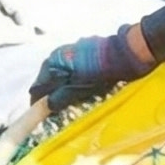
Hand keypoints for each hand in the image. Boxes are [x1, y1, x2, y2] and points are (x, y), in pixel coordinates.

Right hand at [29, 27, 152, 110]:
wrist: (126, 52)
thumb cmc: (101, 73)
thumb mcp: (78, 89)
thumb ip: (59, 98)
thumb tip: (44, 107)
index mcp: (53, 63)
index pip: (38, 87)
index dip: (38, 102)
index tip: (40, 115)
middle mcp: (59, 53)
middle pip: (48, 78)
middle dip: (50, 94)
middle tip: (55, 110)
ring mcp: (72, 49)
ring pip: (59, 72)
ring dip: (61, 85)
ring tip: (68, 99)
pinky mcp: (84, 48)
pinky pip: (71, 66)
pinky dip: (71, 77)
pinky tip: (80, 85)